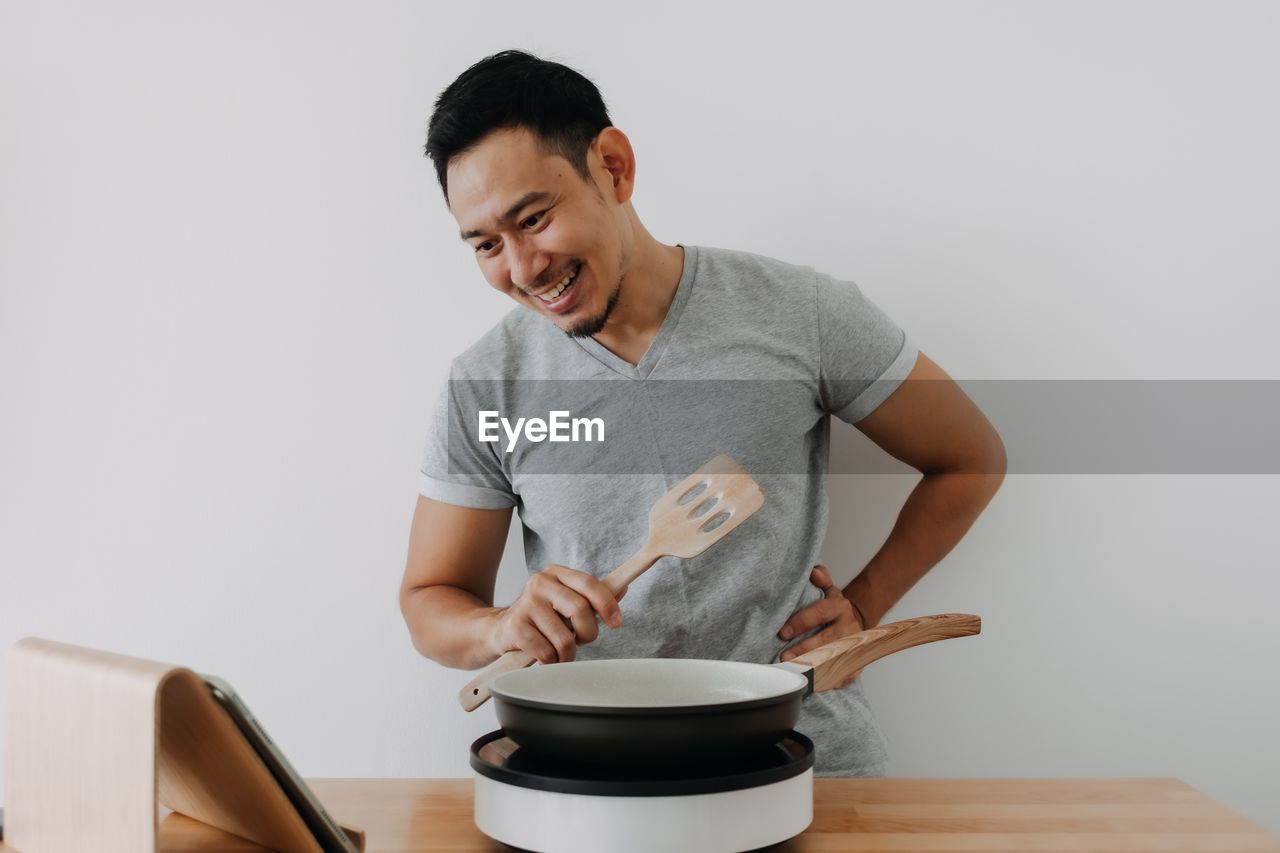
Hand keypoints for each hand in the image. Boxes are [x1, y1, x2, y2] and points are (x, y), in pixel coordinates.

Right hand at [489, 564, 625, 664]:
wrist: (498, 630)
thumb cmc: (539, 618)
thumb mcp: (564, 602)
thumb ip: (591, 597)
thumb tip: (622, 588)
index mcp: (556, 573)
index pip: (589, 583)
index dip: (607, 603)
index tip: (616, 622)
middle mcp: (539, 583)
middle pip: (580, 610)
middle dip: (588, 634)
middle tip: (582, 642)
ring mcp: (526, 604)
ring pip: (565, 638)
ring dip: (568, 655)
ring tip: (562, 654)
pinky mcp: (515, 626)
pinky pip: (547, 652)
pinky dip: (552, 662)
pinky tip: (546, 658)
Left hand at [777, 565, 865, 685]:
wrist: (860, 622)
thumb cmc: (836, 609)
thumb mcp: (831, 591)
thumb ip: (822, 580)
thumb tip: (813, 571)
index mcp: (840, 608)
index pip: (819, 614)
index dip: (800, 623)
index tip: (782, 633)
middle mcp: (849, 628)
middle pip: (825, 641)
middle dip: (803, 650)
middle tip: (784, 657)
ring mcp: (854, 648)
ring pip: (832, 660)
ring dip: (812, 668)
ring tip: (794, 672)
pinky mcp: (857, 665)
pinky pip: (842, 676)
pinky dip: (826, 681)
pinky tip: (811, 684)